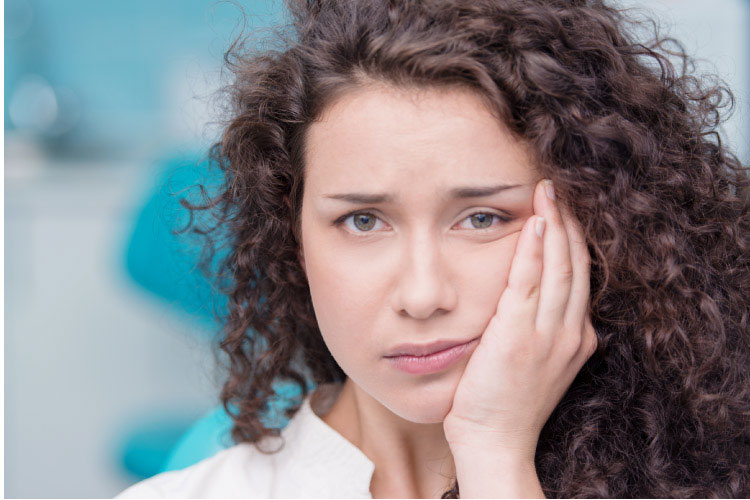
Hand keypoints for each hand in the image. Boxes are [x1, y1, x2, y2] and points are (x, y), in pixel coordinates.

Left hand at [443, 178, 597, 463]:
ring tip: (548, 191)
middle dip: (570, 222)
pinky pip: (529, 281)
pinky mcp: (519, 335)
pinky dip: (534, 249)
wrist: (495, 441)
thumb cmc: (505, 402)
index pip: (580, 276)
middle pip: (575, 264)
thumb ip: (538, 327)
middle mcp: (571, 332)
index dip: (575, 239)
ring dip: (555, 224)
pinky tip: (534, 222)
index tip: (565, 210)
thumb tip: (525, 296)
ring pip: (558, 266)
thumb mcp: (535, 361)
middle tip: (559, 187)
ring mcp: (549, 334)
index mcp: (577, 337)